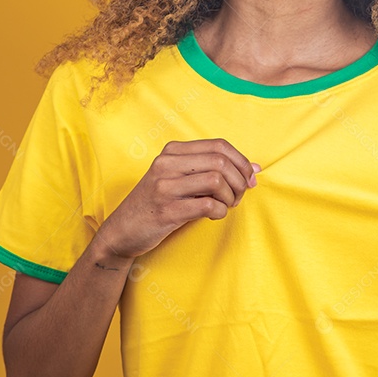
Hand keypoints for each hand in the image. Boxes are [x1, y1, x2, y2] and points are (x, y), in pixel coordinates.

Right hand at [95, 138, 260, 259]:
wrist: (122, 231)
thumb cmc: (158, 203)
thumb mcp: (179, 179)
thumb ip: (211, 170)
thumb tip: (255, 169)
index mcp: (172, 151)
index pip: (219, 145)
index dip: (241, 162)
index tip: (249, 178)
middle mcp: (166, 164)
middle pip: (220, 161)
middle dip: (239, 181)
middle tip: (238, 196)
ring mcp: (164, 187)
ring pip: (216, 181)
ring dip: (230, 197)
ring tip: (225, 206)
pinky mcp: (166, 210)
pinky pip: (207, 205)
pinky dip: (219, 211)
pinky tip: (214, 215)